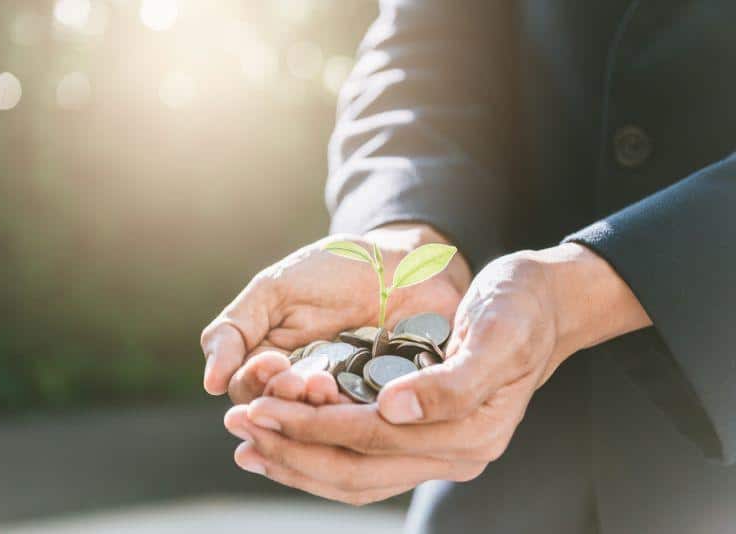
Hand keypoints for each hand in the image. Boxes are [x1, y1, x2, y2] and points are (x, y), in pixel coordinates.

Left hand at [224, 244, 651, 503]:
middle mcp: (455, 454)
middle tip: (239, 427)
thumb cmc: (520, 310)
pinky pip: (366, 463)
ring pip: (356, 477)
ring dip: (299, 462)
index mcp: (471, 432)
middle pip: (357, 471)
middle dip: (293, 451)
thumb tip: (392, 410)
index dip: (313, 428)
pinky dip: (322, 455)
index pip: (373, 440)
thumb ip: (452, 382)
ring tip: (249, 444)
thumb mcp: (498, 334)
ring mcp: (441, 452)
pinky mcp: (427, 439)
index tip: (261, 408)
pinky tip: (288, 442)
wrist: (546, 307)